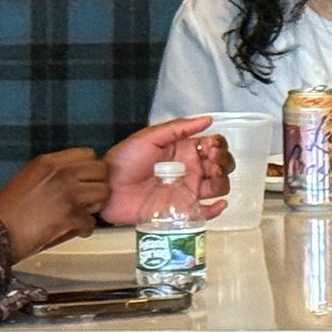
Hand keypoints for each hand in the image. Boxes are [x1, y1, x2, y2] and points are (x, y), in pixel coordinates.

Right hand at [0, 148, 109, 254]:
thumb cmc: (8, 207)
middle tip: (89, 197)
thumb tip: (76, 173)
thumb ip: (53, 170)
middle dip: (98, 184)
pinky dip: (85, 228)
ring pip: (103, 194)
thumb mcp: (29, 176)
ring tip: (83, 213)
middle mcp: (62, 173)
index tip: (85, 179)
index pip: (89, 154)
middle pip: (101, 171)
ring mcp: (68, 194)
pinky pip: (91, 222)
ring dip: (95, 206)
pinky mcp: (71, 216)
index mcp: (50, 161)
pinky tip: (75, 230)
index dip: (89, 168)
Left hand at [102, 116, 225, 225]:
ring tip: (210, 178)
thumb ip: (178, 128)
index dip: (218, 145)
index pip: (214, 145)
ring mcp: (188, 190)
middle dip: (223, 162)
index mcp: (184, 150)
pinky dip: (217, 209)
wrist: (107, 188)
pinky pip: (206, 212)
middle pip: (221, 165)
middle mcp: (190, 169)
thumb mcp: (149, 137)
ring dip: (222, 181)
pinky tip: (218, 203)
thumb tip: (207, 119)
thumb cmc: (124, 160)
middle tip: (211, 163)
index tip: (210, 148)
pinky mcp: (183, 210)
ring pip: (218, 187)